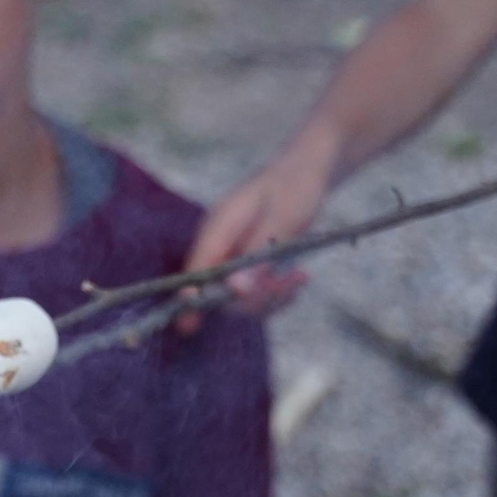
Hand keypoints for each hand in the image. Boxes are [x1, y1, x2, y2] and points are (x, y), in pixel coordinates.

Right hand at [179, 151, 327, 330]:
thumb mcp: (280, 220)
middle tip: (290, 283)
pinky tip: (298, 277)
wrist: (308, 170)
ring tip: (300, 277)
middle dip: (253, 298)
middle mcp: (218, 246)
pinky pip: (255, 295)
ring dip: (271, 297)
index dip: (189, 299)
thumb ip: (255, 257)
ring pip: (239, 299)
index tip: (189, 327)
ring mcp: (231, 257)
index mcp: (216, 228)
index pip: (194, 270)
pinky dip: (277, 294)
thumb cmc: (294, 187)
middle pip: (218, 292)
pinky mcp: (247, 266)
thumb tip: (235, 291)